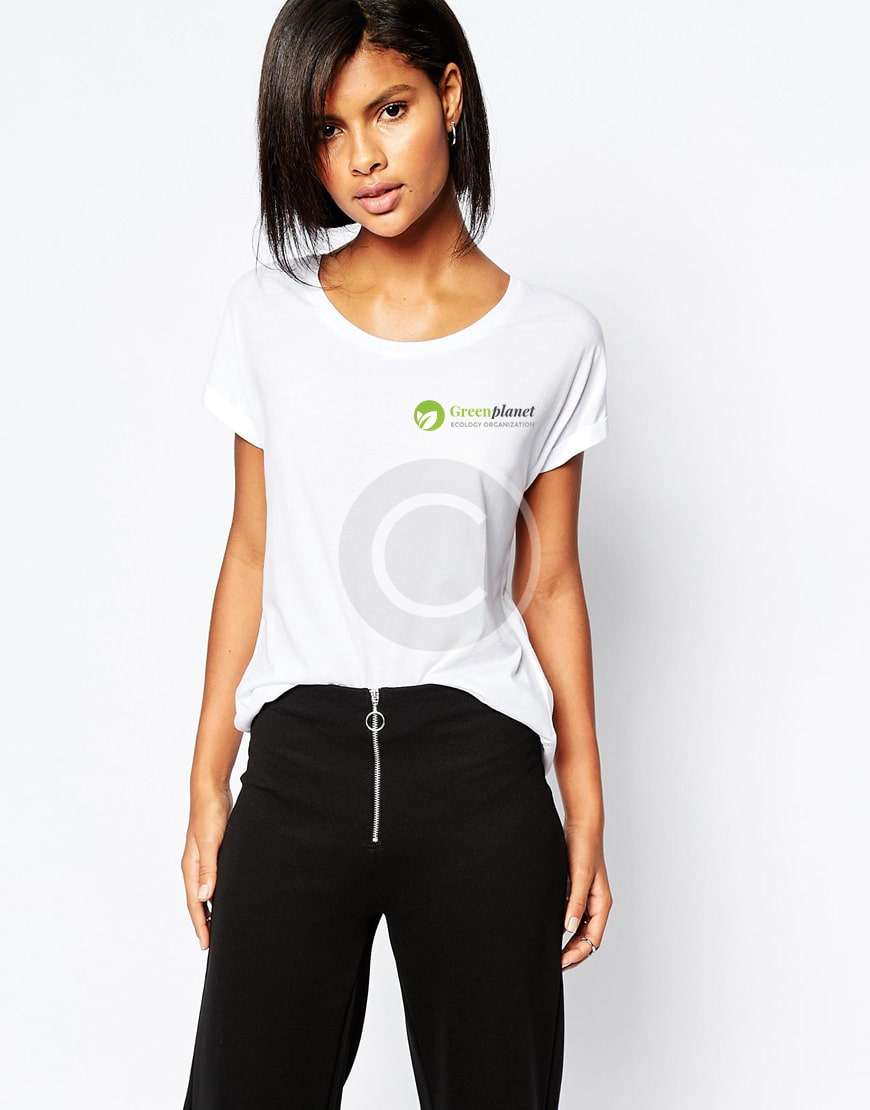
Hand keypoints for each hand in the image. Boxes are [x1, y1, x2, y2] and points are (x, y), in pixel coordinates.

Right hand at [181, 784, 232, 949]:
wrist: (211, 790)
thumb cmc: (210, 813)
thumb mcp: (210, 841)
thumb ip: (208, 868)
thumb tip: (204, 897)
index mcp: (190, 867)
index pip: (194, 903)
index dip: (201, 925)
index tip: (206, 945)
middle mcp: (194, 866)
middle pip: (197, 902)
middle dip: (204, 923)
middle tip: (212, 944)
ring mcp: (202, 860)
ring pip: (205, 892)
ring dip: (210, 909)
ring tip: (218, 927)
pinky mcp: (212, 852)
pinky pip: (212, 879)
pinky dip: (217, 893)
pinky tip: (226, 897)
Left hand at [561, 822, 612, 969]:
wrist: (580, 826)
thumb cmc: (584, 848)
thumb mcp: (580, 876)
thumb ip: (576, 902)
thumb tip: (569, 928)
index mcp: (601, 905)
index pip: (591, 940)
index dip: (576, 954)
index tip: (559, 963)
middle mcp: (596, 905)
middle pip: (586, 939)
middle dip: (572, 954)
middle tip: (552, 965)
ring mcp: (587, 899)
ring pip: (579, 930)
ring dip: (568, 943)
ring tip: (550, 953)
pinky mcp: (577, 892)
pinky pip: (572, 917)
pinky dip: (564, 928)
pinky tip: (550, 930)